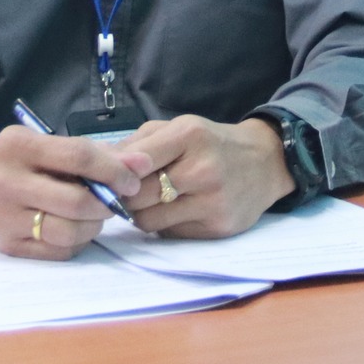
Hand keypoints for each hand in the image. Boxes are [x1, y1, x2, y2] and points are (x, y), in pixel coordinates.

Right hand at [0, 126, 153, 260]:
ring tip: (95, 215)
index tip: (132, 179)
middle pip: (76, 201)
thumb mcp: (50, 146)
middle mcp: (6, 181)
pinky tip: (74, 228)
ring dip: (94, 225)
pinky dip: (77, 242)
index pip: (78, 156)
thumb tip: (141, 165)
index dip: (113, 170)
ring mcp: (4, 217)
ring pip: (69, 231)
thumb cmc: (24, 163)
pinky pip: (59, 252)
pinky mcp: (8, 246)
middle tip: (115, 202)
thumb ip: (95, 154)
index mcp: (19, 145)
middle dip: (107, 204)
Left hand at [119, 115, 292, 238]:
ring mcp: (213, 202)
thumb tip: (98, 164)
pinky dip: (165, 225)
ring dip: (142, 214)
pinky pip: (170, 234)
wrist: (265, 163)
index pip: (136, 161)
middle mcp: (203, 169)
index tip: (107, 178)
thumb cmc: (211, 143)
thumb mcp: (178, 129)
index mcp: (189, 136)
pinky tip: (177, 210)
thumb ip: (138, 144)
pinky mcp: (218, 228)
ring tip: (152, 201)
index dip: (115, 174)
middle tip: (126, 192)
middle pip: (138, 196)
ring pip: (149, 221)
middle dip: (125, 196)